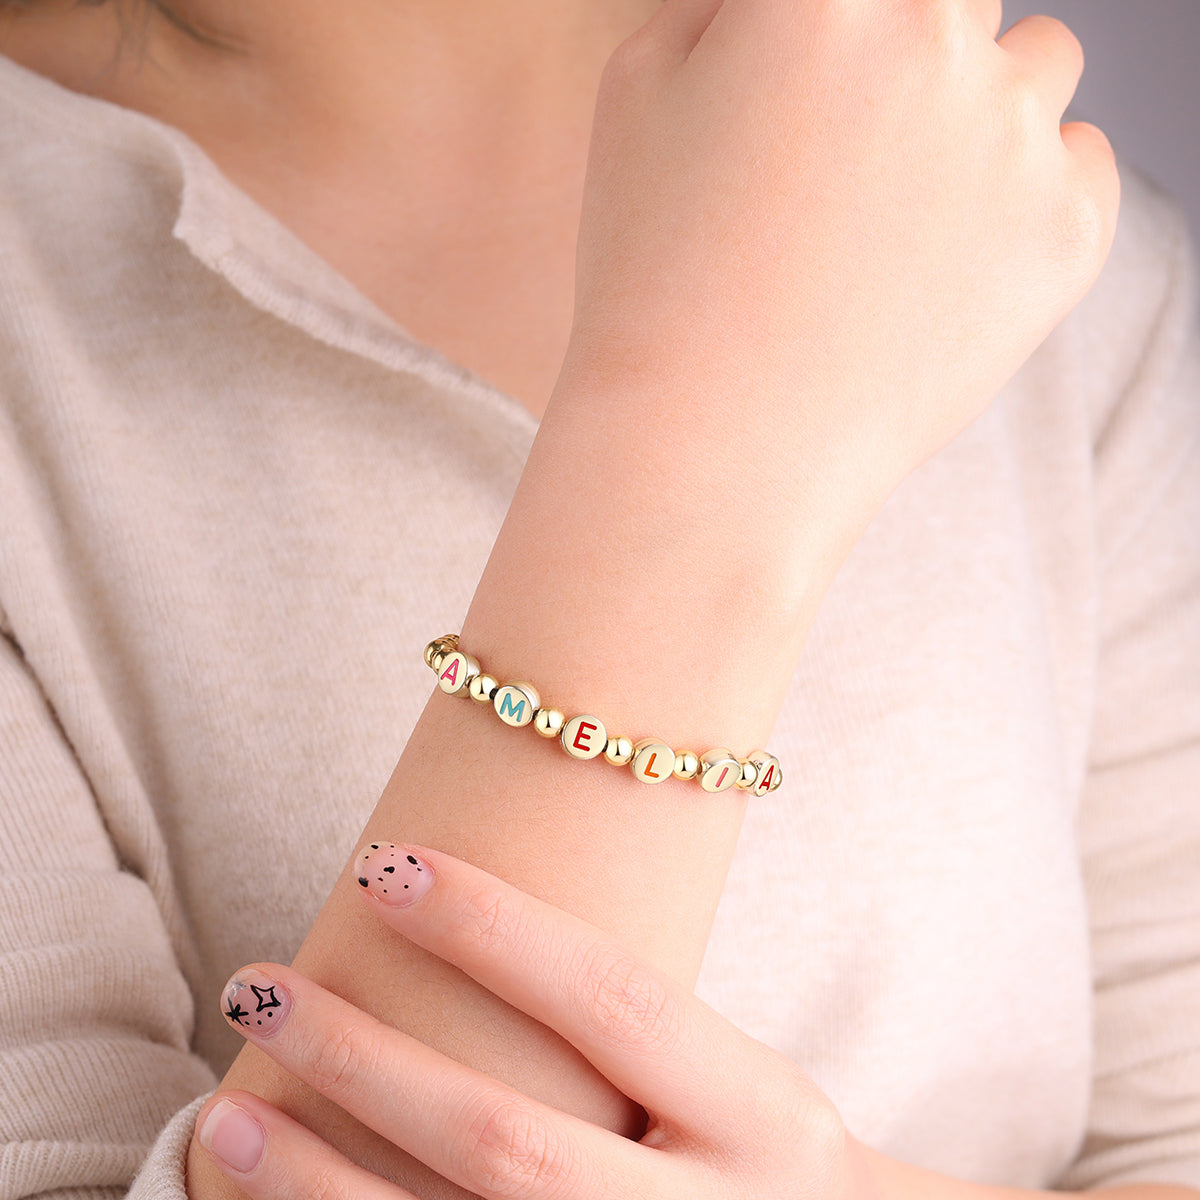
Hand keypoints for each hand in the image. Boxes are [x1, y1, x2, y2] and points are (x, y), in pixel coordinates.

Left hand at [193, 842, 873, 1199]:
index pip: (613, 998)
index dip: (496, 929)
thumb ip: (629, 1032)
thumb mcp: (741, 1081)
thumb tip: (459, 925)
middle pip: (507, 1142)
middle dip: (366, 1063)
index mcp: (761, 1115)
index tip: (382, 865)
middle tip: (259, 987)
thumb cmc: (761, 1156)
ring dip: (321, 1187)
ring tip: (224, 1117)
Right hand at [555, 0, 1119, 512]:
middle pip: (957, 0)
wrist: (710, 444)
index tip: (822, 100)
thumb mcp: (635, 94)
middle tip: (847, 159)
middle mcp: (936, 37)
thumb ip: (726, 4)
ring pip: (1038, 67)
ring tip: (902, 216)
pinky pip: (1082, 165)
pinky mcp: (1068, 234)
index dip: (840, 29)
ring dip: (983, 112)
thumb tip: (793, 4)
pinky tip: (948, 262)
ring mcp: (1014, 138)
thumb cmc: (652, 275)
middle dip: (911, 56)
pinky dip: (1029, 197)